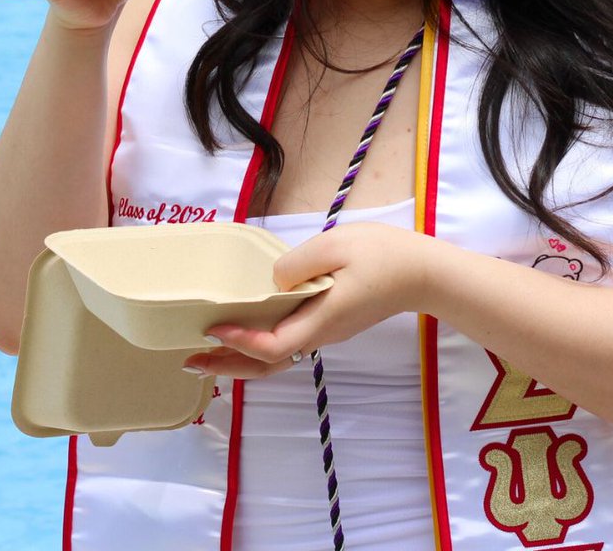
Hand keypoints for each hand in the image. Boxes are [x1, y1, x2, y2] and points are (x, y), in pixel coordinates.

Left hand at [182, 223, 430, 377]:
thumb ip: (298, 264)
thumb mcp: (336, 247)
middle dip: (227, 364)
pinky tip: (246, 332)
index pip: (273, 345)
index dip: (239, 342)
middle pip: (268, 363)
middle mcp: (321, 333)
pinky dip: (259, 346)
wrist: (422, 271)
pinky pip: (288, 342)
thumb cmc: (382, 255)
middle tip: (190, 360)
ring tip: (208, 353)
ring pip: (277, 357)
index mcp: (321, 319)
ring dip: (240, 358)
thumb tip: (271, 281)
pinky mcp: (331, 322)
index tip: (212, 329)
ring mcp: (327, 331)